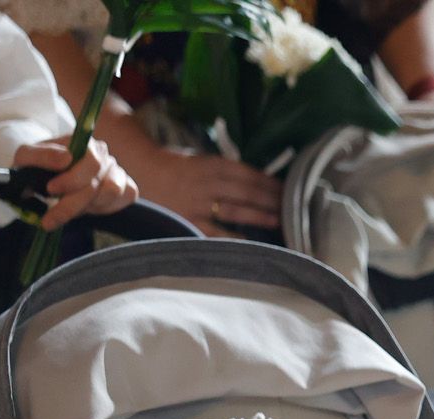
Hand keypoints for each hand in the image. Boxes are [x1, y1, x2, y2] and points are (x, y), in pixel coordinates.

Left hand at [12, 140, 137, 231]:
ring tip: (68, 208)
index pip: (90, 162)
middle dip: (73, 203)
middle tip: (51, 217)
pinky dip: (106, 207)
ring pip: (112, 193)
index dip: (72, 180)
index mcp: (83, 143)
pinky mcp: (126, 188)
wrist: (46, 176)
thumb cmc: (37, 166)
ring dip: (87, 206)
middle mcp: (104, 156)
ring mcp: (117, 171)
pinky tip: (87, 208)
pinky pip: (126, 198)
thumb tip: (66, 158)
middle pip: (99, 183)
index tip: (50, 190)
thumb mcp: (27, 156)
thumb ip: (42, 155)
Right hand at [117, 145, 281, 238]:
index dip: (271, 183)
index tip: (290, 190)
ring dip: (259, 216)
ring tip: (279, 221)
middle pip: (247, 192)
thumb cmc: (175, 166)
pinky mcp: (188, 221)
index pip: (249, 174)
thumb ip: (226, 171)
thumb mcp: (201, 160)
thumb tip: (258, 181)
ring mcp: (198, 203)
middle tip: (294, 208)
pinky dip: (234, 237)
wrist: (139, 170)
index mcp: (213, 165)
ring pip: (235, 210)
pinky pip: (215, 232)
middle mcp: (207, 183)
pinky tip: (252, 243)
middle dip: (271, 200)